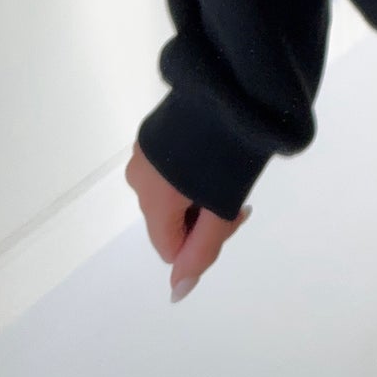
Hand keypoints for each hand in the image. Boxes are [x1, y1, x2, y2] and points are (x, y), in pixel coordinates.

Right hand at [126, 138, 252, 302]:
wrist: (233, 85)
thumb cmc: (229, 150)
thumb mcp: (222, 206)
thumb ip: (201, 250)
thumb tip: (178, 292)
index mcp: (151, 199)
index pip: (169, 247)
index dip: (202, 241)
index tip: (233, 214)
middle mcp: (138, 177)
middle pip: (169, 220)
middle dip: (202, 216)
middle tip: (237, 194)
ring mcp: (144, 151)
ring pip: (171, 193)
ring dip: (199, 192)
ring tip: (228, 170)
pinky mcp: (155, 131)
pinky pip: (170, 168)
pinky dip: (192, 171)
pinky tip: (214, 153)